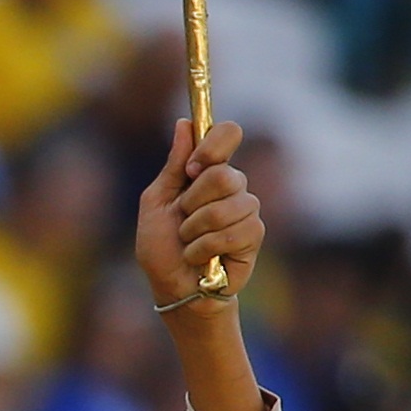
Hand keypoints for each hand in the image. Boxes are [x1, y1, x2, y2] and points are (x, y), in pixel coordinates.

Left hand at [137, 119, 261, 308]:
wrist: (172, 287)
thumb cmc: (161, 246)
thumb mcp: (156, 202)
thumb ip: (173, 166)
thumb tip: (183, 123)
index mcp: (208, 170)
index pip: (228, 134)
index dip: (213, 146)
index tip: (192, 169)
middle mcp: (232, 185)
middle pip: (223, 174)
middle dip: (192, 202)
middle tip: (183, 219)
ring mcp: (246, 208)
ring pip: (227, 207)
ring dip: (195, 230)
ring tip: (189, 242)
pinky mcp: (253, 234)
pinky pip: (233, 233)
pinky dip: (205, 249)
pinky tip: (201, 258)